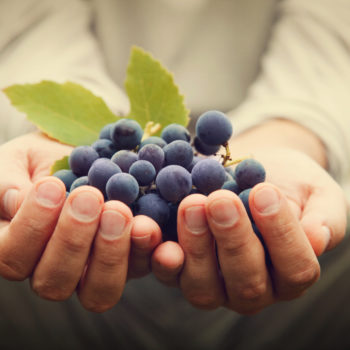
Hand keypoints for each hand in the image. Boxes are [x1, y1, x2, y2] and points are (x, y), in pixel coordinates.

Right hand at [0, 132, 160, 311]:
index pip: (13, 257)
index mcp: (20, 247)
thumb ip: (8, 182)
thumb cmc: (44, 161)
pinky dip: (147, 250)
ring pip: (99, 290)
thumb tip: (16, 201)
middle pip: (55, 282)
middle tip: (89, 197)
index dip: (31, 228)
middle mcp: (55, 268)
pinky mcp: (130, 260)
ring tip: (118, 210)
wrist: (84, 155)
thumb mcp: (20, 160)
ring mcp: (95, 269)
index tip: (52, 185)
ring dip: (110, 252)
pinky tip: (148, 226)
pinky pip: (140, 268)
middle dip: (72, 240)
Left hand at [151, 147, 346, 313]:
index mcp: (290, 274)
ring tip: (192, 204)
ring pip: (203, 285)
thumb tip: (317, 238)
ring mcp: (213, 284)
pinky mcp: (181, 269)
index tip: (264, 192)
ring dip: (195, 245)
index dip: (281, 234)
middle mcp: (252, 289)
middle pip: (245, 281)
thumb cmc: (290, 185)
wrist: (255, 173)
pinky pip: (168, 272)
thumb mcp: (317, 195)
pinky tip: (151, 228)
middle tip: (221, 200)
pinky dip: (159, 254)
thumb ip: (324, 218)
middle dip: (232, 239)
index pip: (294, 267)